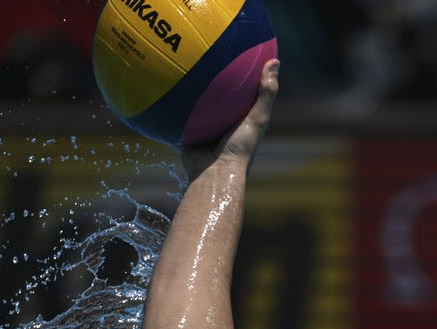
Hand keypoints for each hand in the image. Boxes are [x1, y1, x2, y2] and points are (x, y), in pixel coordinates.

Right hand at [181, 58, 279, 180]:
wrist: (213, 173)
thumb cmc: (240, 148)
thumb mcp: (257, 118)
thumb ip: (266, 93)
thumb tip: (275, 61)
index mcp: (242, 116)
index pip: (244, 87)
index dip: (243, 69)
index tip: (239, 46)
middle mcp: (224, 119)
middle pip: (218, 91)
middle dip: (212, 73)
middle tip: (205, 47)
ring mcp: (204, 125)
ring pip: (195, 101)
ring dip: (189, 85)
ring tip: (179, 59)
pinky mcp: (186, 131)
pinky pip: (177, 113)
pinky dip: (171, 101)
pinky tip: (161, 81)